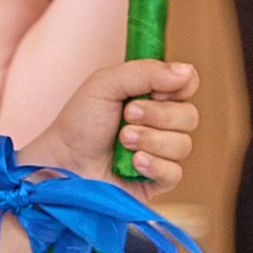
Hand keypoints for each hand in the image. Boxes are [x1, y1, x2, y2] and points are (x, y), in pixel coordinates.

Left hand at [19, 60, 200, 198]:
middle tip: (126, 116)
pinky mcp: (156, 181)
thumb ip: (146, 72)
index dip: (176, 87)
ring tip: (122, 140)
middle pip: (189, 116)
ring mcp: (160, 153)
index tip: (152, 90)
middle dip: (157, 115)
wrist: (62, 161)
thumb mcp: (106, 84)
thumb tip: (187, 71)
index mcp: (152, 96)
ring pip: (183, 145)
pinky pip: (175, 173)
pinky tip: (133, 162)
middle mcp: (161, 124)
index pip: (188, 84)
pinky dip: (154, 164)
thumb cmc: (80, 122)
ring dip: (150, 140)